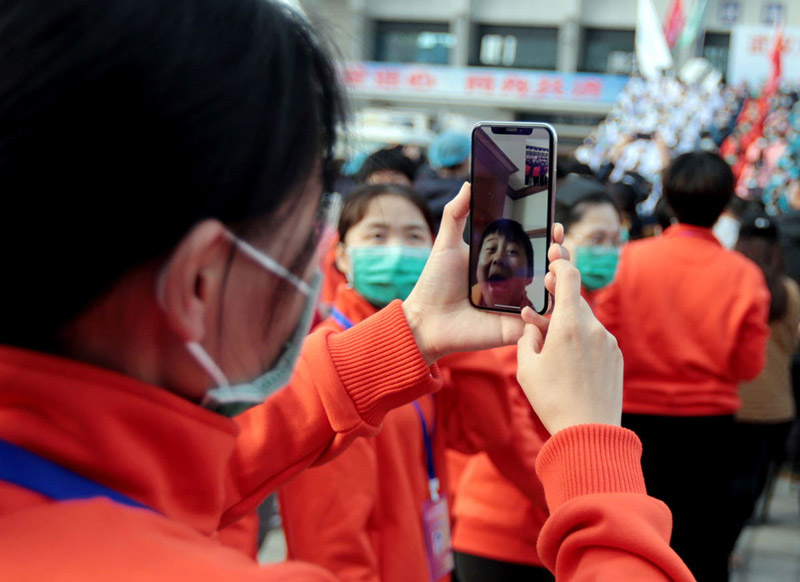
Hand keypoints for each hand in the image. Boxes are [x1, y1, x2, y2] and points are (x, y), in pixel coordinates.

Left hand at [403, 183, 561, 364]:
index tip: (556, 225)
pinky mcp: (517, 326)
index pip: (535, 247)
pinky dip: (550, 308)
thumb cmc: (435, 284)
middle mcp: (515, 283)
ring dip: (562, 276)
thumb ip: (456, 214)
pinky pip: (542, 320)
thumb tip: (468, 184)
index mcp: (503, 263)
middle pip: (551, 268)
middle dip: (562, 253)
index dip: (550, 236)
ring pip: (554, 293)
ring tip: (555, 262)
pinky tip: (547, 290)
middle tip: (557, 243)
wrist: (426, 320)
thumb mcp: (445, 244)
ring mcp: (519, 305)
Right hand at [516, 259, 622, 434]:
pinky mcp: (615, 356)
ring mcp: (608, 342)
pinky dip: (580, 337)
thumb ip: (527, 338)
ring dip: (567, 320)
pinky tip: (567, 356)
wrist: (590, 432)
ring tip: (549, 336)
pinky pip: (595, 337)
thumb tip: (532, 324)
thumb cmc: (553, 400)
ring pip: (584, 319)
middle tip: (542, 294)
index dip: (560, 263)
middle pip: (575, 299)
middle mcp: (593, 328)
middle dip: (558, 295)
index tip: (553, 256)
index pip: (568, 278)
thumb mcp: (527, 368)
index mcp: (568, 325)